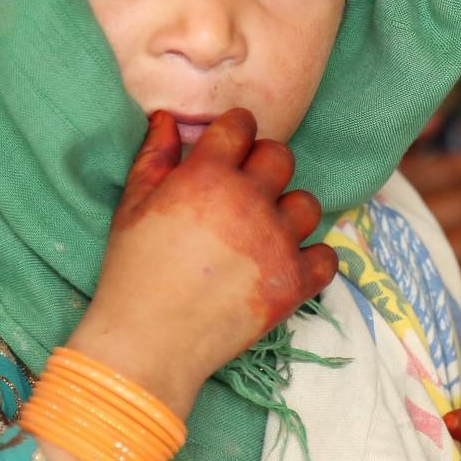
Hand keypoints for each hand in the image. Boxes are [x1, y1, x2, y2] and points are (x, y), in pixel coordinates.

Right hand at [66, 109, 338, 417]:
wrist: (149, 341)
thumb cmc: (133, 272)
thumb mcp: (132, 205)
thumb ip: (155, 155)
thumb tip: (167, 118)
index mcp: (209, 175)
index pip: (241, 126)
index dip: (235, 133)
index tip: (229, 150)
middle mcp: (250, 201)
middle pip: (281, 158)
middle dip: (264, 166)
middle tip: (244, 191)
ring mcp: (278, 242)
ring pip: (307, 205)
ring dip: (288, 212)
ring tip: (263, 230)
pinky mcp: (295, 282)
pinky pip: (328, 256)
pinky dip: (312, 258)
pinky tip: (286, 262)